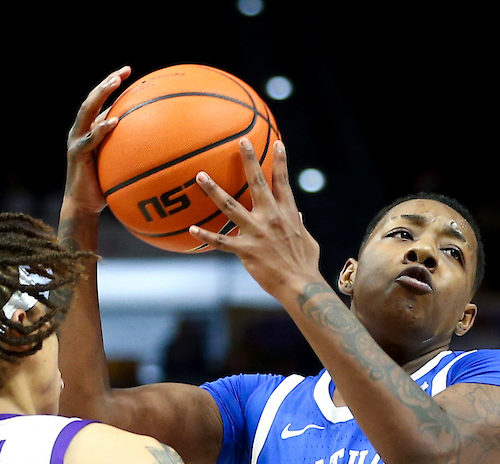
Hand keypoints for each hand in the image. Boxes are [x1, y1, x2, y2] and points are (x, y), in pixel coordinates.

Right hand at [64, 67, 130, 216]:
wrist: (84, 206)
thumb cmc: (105, 186)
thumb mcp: (119, 164)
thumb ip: (129, 149)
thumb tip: (156, 142)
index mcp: (89, 130)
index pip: (99, 102)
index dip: (111, 85)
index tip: (128, 71)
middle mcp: (80, 131)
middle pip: (91, 99)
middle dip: (107, 83)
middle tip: (123, 71)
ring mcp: (77, 141)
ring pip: (87, 111)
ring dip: (101, 94)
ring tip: (115, 83)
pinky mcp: (78, 154)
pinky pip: (91, 138)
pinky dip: (102, 128)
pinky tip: (115, 120)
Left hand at [189, 139, 321, 298]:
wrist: (300, 285)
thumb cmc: (305, 264)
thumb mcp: (307, 239)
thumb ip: (299, 224)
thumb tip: (297, 215)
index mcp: (287, 213)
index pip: (282, 182)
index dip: (280, 161)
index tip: (277, 143)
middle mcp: (270, 217)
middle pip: (257, 183)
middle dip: (249, 160)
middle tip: (241, 142)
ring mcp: (256, 232)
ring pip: (230, 206)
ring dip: (214, 190)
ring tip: (200, 176)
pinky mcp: (245, 250)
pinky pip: (221, 241)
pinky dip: (205, 236)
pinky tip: (191, 230)